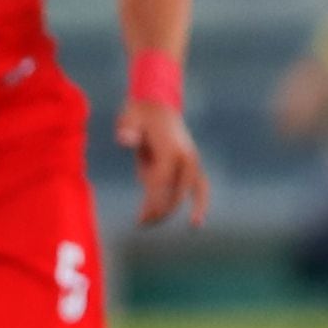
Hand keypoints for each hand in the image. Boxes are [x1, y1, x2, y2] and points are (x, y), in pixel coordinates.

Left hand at [117, 100, 208, 226]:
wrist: (158, 104)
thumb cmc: (140, 114)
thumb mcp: (129, 117)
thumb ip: (127, 129)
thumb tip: (125, 140)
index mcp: (171, 150)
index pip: (162, 183)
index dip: (152, 202)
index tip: (141, 218)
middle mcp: (186, 158)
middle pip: (175, 193)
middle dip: (159, 210)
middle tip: (141, 222)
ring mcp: (193, 162)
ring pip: (192, 194)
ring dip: (172, 209)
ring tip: (153, 222)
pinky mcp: (194, 165)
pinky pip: (201, 188)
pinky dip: (200, 204)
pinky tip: (195, 223)